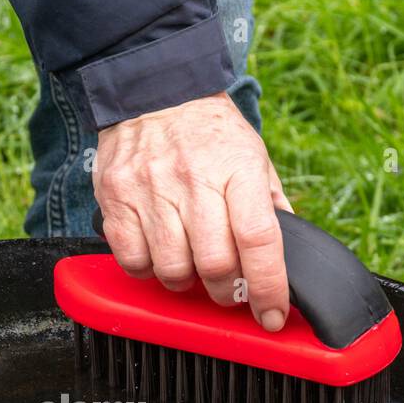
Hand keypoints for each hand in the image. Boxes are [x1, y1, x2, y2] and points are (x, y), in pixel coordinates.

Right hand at [93, 92, 293, 331]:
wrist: (152, 87)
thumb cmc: (208, 130)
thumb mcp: (253, 155)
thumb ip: (269, 204)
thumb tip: (286, 254)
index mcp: (237, 168)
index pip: (259, 240)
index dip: (268, 287)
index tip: (272, 315)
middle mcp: (193, 180)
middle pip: (215, 264)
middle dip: (227, 291)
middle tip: (228, 287)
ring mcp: (150, 190)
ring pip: (172, 270)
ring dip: (186, 281)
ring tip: (190, 263)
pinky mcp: (117, 200)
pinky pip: (133, 261)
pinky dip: (148, 270)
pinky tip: (158, 252)